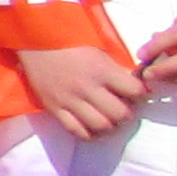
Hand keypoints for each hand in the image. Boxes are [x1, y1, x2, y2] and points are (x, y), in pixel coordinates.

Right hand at [17, 42, 145, 141]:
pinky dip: (89, 133)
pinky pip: (76, 131)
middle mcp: (87, 88)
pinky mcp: (55, 108)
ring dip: (110, 125)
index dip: (142, 93)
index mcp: (101, 70)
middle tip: (124, 107)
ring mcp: (70, 101)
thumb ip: (116, 68)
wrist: (35, 42)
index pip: (134, 91)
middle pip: (120, 114)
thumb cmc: (69, 42)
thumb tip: (135, 83)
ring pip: (101, 126)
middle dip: (127, 112)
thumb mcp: (98, 50)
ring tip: (109, 118)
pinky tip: (93, 127)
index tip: (140, 92)